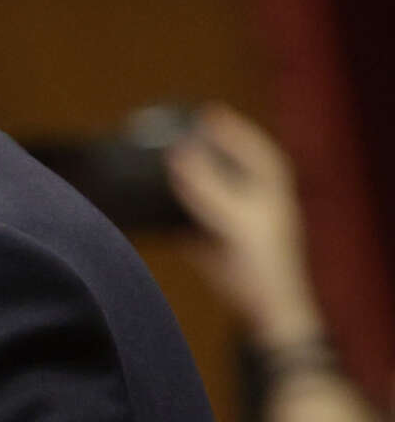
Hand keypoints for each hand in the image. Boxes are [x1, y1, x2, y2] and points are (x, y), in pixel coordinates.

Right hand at [166, 104, 322, 345]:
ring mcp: (232, 224)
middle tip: (180, 133)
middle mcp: (252, 202)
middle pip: (229, 168)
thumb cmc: (262, 262)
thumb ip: (208, 186)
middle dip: (207, 152)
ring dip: (186, 182)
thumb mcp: (237, 218)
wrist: (263, 309)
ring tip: (160, 164)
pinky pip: (188, 223)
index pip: (256, 149)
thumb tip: (179, 154)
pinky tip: (151, 207)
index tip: (208, 113)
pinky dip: (172, 214)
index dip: (234, 130)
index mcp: (269, 190)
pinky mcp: (213, 246)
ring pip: (207, 195)